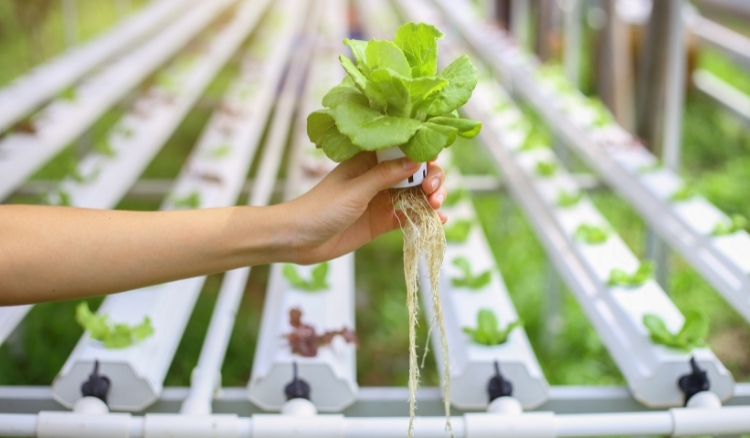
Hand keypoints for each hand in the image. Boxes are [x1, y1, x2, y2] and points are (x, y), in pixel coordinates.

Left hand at [283, 152, 447, 263]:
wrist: (299, 240)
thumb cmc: (320, 208)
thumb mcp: (355, 190)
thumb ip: (385, 176)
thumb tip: (416, 161)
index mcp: (369, 160)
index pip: (402, 148)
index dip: (422, 152)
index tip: (433, 160)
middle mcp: (379, 177)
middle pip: (415, 172)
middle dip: (430, 178)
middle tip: (432, 191)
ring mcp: (382, 200)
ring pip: (416, 194)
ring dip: (431, 198)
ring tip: (437, 207)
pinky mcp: (382, 222)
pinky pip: (409, 217)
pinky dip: (424, 218)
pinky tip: (438, 221)